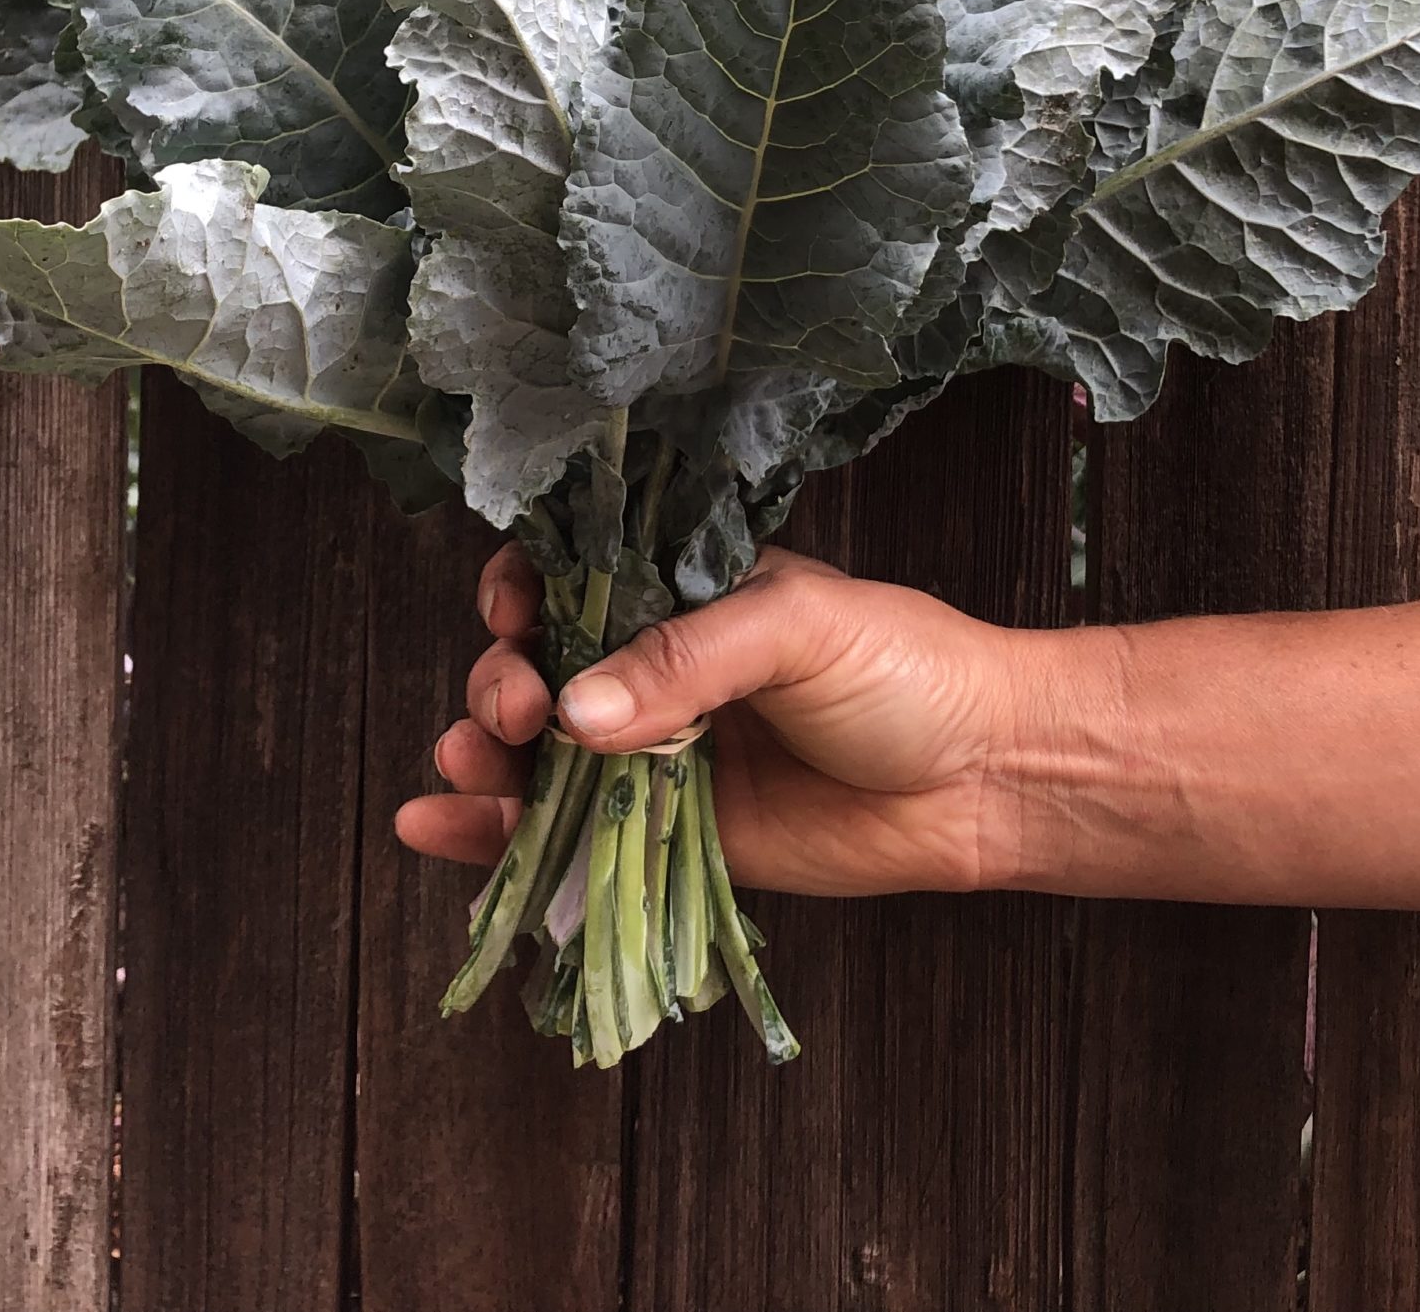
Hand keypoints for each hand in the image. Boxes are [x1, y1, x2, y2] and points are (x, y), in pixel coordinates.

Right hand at [394, 544, 1057, 895]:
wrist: (985, 778)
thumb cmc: (905, 670)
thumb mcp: (796, 626)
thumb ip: (686, 658)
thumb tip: (577, 709)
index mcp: (685, 595)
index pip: (573, 580)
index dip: (523, 593)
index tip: (512, 614)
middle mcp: (659, 673)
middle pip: (539, 669)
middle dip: (502, 684)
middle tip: (519, 714)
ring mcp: (658, 759)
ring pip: (538, 756)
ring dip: (484, 758)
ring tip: (471, 768)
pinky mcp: (670, 839)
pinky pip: (568, 837)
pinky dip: (492, 838)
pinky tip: (434, 829)